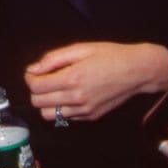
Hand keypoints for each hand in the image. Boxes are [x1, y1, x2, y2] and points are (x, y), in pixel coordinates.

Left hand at [24, 41, 167, 122]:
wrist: (137, 71)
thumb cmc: (109, 55)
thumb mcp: (80, 48)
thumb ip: (53, 59)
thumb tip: (33, 69)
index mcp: (72, 78)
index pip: (36, 87)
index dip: (30, 78)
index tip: (34, 72)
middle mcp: (77, 98)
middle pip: (38, 103)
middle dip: (36, 90)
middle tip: (44, 79)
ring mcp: (84, 110)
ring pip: (48, 115)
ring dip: (46, 102)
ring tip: (55, 89)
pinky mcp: (91, 117)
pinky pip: (65, 118)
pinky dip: (61, 108)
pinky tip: (69, 95)